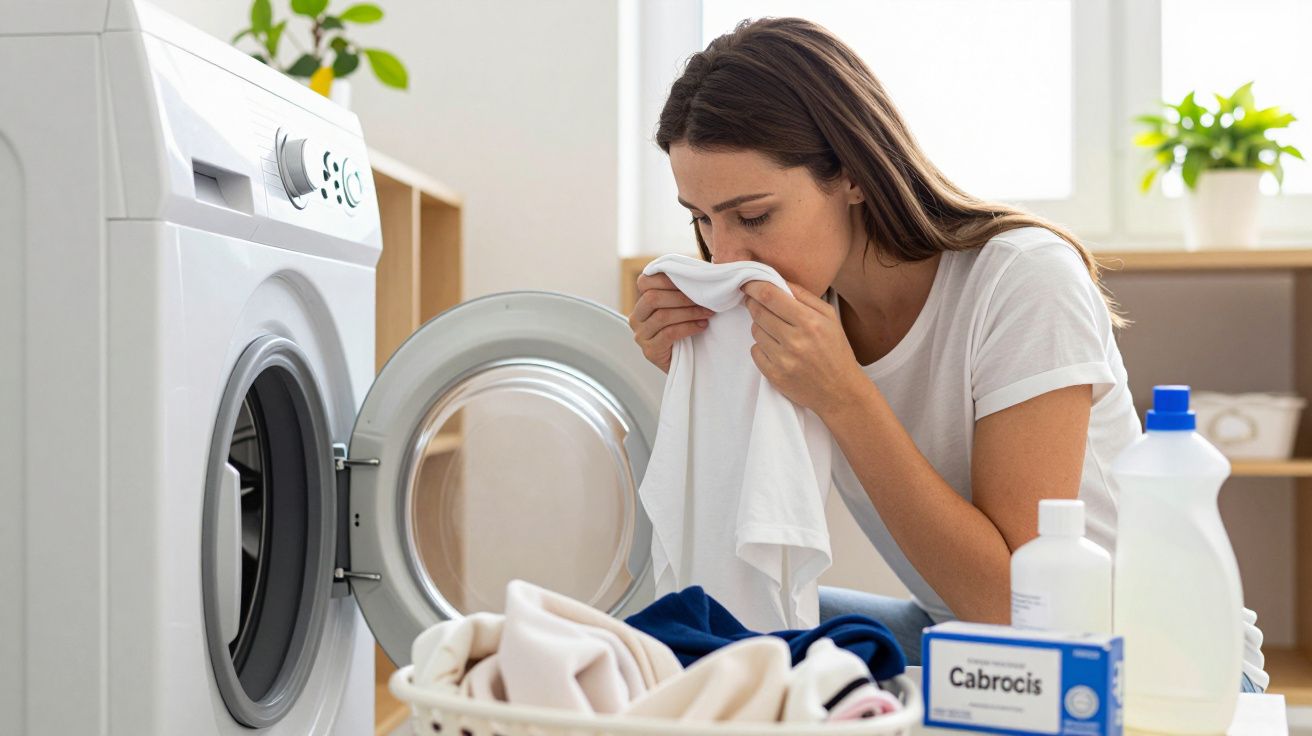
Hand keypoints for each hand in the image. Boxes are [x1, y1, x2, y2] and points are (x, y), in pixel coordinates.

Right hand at [628, 272, 713, 372]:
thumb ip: (681, 290)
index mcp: (641, 303)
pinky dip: (689, 327)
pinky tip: (702, 326)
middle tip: (705, 299)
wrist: (687, 363)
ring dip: (689, 312)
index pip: (645, 282)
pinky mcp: (650, 351)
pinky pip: (669, 334)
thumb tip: (699, 270)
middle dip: (682, 297)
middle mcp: (636, 318)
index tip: (691, 281)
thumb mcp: (681, 307)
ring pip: (662, 316)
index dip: (667, 279)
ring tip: (707, 313)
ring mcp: (640, 335)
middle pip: (652, 298)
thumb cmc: (686, 329)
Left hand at [741, 280, 866, 417]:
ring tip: (777, 331)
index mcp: (810, 322)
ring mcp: (783, 360)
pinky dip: (762, 347)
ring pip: (755, 332)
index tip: (748, 284)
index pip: (771, 296)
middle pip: (759, 312)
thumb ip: (804, 296)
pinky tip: (777, 349)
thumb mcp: (829, 317)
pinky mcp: (774, 375)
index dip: (754, 287)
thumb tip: (777, 280)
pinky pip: (755, 352)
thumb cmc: (835, 350)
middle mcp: (795, 340)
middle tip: (756, 302)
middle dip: (753, 304)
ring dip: (761, 326)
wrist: (840, 391)